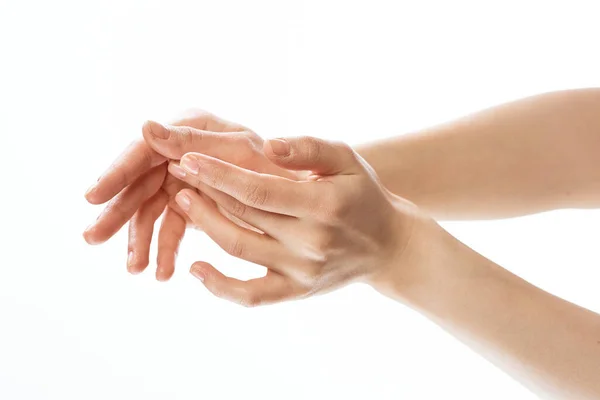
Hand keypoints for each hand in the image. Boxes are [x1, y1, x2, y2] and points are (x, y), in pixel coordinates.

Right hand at [83, 110, 295, 280]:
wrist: (304, 190)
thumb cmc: (277, 162)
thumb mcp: (241, 149)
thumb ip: (196, 139)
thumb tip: (145, 125)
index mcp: (190, 129)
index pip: (144, 150)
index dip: (117, 172)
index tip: (93, 197)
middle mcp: (181, 152)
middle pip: (139, 181)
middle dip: (118, 212)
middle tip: (92, 238)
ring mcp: (184, 178)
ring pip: (151, 209)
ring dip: (140, 239)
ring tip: (136, 269)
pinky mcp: (191, 204)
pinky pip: (170, 227)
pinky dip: (165, 249)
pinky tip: (162, 272)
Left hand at [167, 136, 422, 305]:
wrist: (388, 245)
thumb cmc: (361, 194)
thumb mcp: (346, 159)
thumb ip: (308, 148)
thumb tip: (267, 146)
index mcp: (324, 205)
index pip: (258, 189)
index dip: (218, 174)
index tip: (187, 157)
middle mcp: (311, 242)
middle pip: (242, 215)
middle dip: (205, 188)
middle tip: (178, 168)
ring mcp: (302, 271)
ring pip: (238, 248)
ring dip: (204, 224)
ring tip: (181, 199)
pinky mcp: (297, 291)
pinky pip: (250, 295)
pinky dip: (219, 285)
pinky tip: (195, 268)